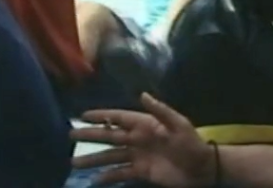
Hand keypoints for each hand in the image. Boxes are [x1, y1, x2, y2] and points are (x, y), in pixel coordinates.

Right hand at [71, 93, 214, 187]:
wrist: (202, 168)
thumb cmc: (191, 144)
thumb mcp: (178, 124)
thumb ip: (160, 111)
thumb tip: (142, 94)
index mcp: (146, 124)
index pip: (119, 118)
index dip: (102, 116)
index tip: (83, 115)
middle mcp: (138, 139)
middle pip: (109, 136)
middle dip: (91, 135)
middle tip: (70, 135)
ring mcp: (138, 156)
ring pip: (110, 156)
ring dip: (93, 158)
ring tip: (74, 162)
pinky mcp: (141, 172)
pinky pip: (120, 173)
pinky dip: (107, 176)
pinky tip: (93, 180)